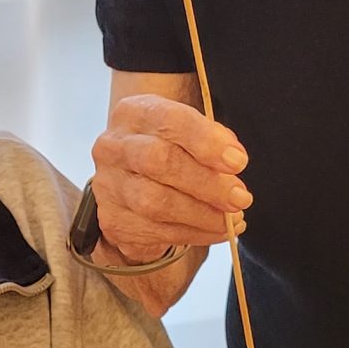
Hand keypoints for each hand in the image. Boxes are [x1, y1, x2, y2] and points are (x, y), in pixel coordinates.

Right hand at [92, 95, 251, 266]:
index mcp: (134, 113)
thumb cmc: (169, 150)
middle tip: (240, 198)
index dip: (206, 142)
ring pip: (155, 203)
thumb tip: (234, 161)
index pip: (168, 120)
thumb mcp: (188, 134)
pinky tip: (217, 231)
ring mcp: (108, 185)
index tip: (238, 162)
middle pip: (158, 162)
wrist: (135, 183)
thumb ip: (211, 141)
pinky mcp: (112, 220)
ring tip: (232, 219)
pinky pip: (156, 231)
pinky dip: (195, 234)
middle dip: (206, 183)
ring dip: (202, 214)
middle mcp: (113, 146)